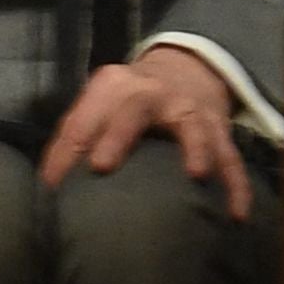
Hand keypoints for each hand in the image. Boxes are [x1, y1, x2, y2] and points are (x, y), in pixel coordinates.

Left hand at [43, 45, 258, 220]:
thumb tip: (48, 186)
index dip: (63, 155)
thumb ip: (73, 137)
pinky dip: (235, 185)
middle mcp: (150, 93)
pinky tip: (236, 214)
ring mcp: (189, 109)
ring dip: (197, 150)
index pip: (80, 122)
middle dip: (117, 137)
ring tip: (197, 176)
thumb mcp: (97, 105)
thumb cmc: (126, 101)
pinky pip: (230, 158)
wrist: (184, 70)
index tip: (52, 187)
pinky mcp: (218, 129)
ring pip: (194, 128)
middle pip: (132, 111)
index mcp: (111, 87)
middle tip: (100, 166)